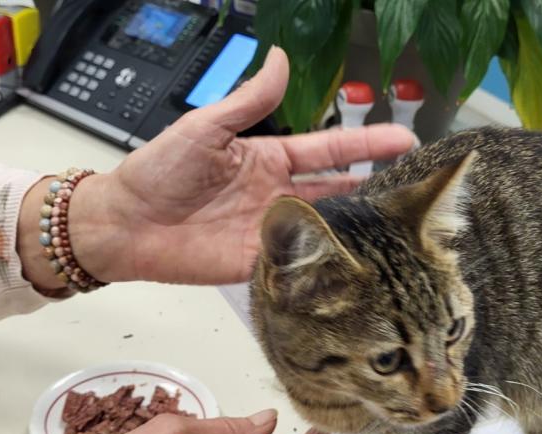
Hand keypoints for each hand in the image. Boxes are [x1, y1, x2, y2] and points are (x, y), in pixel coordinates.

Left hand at [71, 47, 414, 284]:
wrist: (126, 223)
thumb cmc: (159, 170)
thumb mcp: (205, 127)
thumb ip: (248, 101)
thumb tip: (282, 59)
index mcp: (269, 159)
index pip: (328, 151)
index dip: (366, 145)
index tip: (404, 139)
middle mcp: (277, 196)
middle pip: (337, 191)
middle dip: (374, 189)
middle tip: (415, 189)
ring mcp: (270, 233)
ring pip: (326, 230)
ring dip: (357, 228)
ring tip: (398, 228)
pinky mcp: (259, 266)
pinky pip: (300, 266)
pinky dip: (326, 265)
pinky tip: (357, 266)